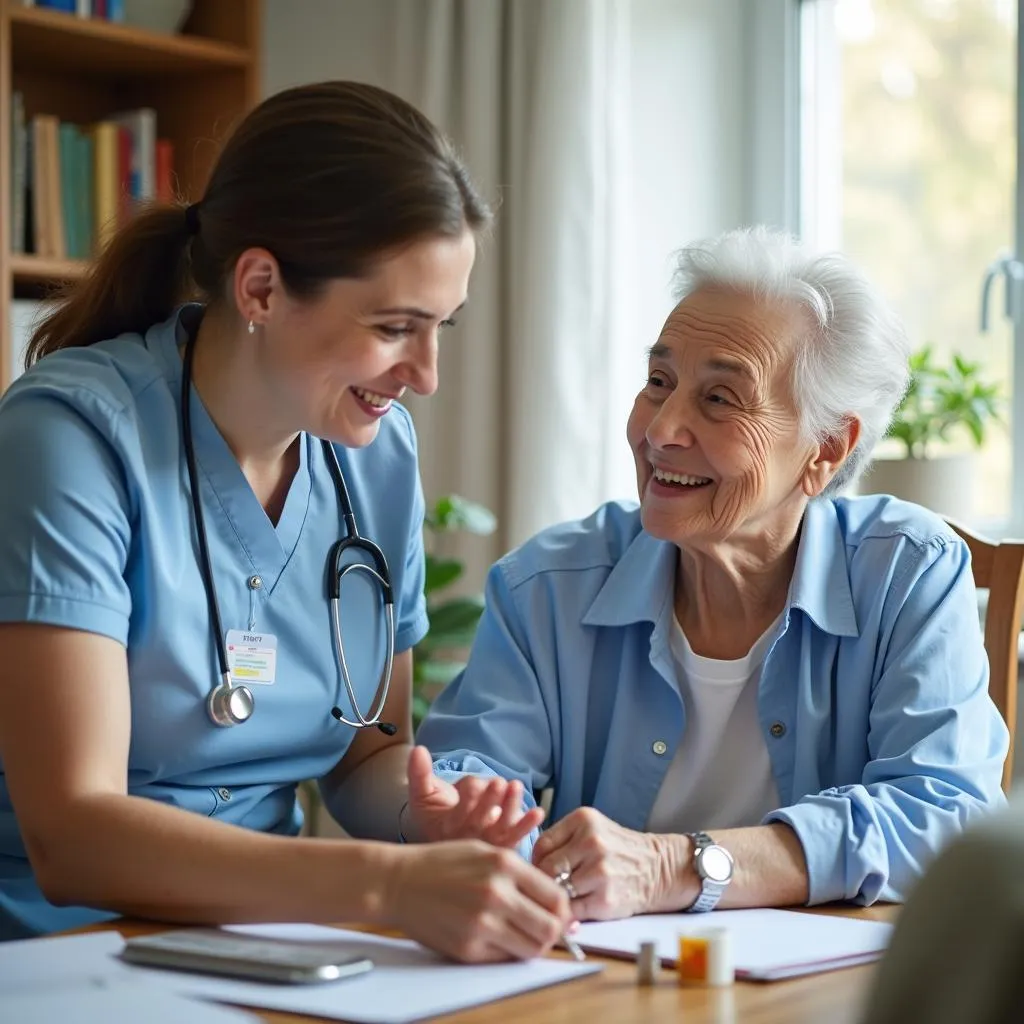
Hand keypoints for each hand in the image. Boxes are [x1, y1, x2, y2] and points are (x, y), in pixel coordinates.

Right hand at [383, 840, 572, 961]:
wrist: (398, 882)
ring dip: (534, 945)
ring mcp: (482, 925)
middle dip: (555, 931)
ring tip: (523, 934)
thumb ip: (520, 873)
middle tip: (548, 929)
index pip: (556, 897)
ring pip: (532, 949)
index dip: (564, 909)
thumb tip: (553, 900)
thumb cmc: (442, 862)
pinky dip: (507, 951)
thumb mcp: (485, 851)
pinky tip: (496, 936)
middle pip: (550, 928)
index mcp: (505, 865)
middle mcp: (497, 894)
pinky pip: (503, 958)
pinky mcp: (468, 949)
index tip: (561, 913)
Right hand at [404, 745, 544, 846]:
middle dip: (490, 800)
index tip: (473, 783)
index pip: (458, 811)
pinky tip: (537, 812)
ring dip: (510, 808)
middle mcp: (467, 839)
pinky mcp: (502, 849)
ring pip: (500, 828)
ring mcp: (486, 846)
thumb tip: (418, 750)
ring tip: (516, 787)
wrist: (442, 847)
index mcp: (446, 826)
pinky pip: (515, 839)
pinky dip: (526, 826)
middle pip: (481, 820)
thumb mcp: (421, 793)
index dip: (467, 797)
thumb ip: (419, 773)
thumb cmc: (434, 813)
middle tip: (499, 782)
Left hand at [532, 807, 690, 919]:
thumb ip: (561, 839)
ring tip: (564, 897)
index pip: (541, 844)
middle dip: (544, 881)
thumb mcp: (591, 828)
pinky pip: (571, 910)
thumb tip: (527, 864)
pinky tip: (575, 909)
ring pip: (557, 890)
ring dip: (557, 897)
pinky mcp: (605, 899)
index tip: (541, 869)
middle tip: (547, 887)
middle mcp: (592, 842)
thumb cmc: (617, 849)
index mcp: (584, 820)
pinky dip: (568, 914)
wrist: (658, 867)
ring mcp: (600, 872)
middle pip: (546, 868)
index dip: (536, 860)